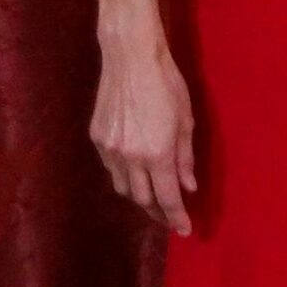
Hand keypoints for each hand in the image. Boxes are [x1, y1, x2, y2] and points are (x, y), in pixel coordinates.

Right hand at [90, 28, 196, 232]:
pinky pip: (111, 168)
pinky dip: (125, 176)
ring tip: (153, 199)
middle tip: (170, 218)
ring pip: (124, 187)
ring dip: (140, 197)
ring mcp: (110, 148)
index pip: (168, 198)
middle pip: (143, 199)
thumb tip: (189, 186)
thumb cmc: (166, 82)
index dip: (177, 218)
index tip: (185, 230)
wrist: (130, 56)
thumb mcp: (186, 120)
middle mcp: (131, 156)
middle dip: (158, 213)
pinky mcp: (98, 137)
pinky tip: (135, 173)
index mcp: (157, 153)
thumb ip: (185, 158)